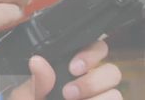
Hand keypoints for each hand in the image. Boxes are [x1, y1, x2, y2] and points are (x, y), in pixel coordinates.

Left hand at [8, 40, 122, 99]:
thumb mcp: (28, 97)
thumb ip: (37, 81)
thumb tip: (37, 61)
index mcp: (74, 69)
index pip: (96, 49)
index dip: (91, 54)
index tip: (73, 68)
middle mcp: (93, 83)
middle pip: (112, 72)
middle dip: (93, 82)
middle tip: (68, 93)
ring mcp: (102, 99)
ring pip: (116, 94)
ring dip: (97, 99)